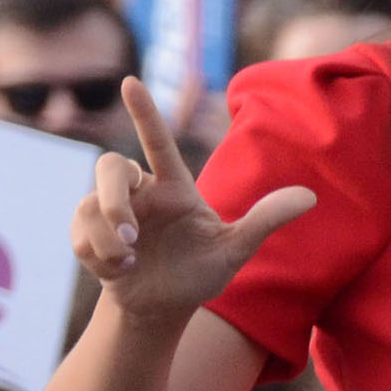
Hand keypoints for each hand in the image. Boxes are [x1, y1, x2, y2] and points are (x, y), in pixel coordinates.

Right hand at [71, 78, 313, 324]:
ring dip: (108, 240)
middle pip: (110, 166)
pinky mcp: (88, 232)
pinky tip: (118, 270)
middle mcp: (141, 191)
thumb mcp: (234, 250)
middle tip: (131, 236)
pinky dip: (97, 255)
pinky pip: (80, 232)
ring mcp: (111, 210)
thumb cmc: (199, 274)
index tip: (130, 80)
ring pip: (91, 205)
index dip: (144, 112)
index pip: (157, 142)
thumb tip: (311, 197)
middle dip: (114, 200)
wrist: (162, 309)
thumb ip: (265, 220)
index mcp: (174, 187)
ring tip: (130, 263)